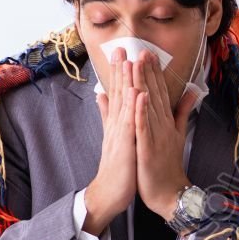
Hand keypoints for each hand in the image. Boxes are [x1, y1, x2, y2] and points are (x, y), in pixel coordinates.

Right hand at [83, 49, 136, 235]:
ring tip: (128, 62)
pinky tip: (136, 93)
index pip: (118, 93)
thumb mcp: (113, 137)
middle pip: (118, 94)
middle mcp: (116, 125)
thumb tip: (102, 95)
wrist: (109, 192)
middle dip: (119, 71)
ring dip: (125, 83)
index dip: (119, 73)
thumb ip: (108, 115)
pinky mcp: (126, 146)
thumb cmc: (116, 166)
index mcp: (116, 122)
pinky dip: (133, 108)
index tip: (121, 52)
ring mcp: (120, 134)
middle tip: (120, 47)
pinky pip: (130, 124)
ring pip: (123, 105)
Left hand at [134, 50, 198, 220]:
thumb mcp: (179, 134)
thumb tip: (192, 91)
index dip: (154, 73)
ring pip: (148, 106)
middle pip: (154, 95)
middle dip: (148, 72)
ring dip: (143, 84)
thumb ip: (183, 111)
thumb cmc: (170, 165)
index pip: (159, 93)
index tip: (148, 53)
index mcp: (167, 122)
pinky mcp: (148, 148)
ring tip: (138, 65)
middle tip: (143, 50)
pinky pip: (144, 127)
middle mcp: (163, 125)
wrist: (170, 193)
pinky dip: (141, 111)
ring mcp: (156, 136)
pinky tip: (138, 96)